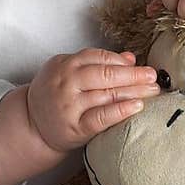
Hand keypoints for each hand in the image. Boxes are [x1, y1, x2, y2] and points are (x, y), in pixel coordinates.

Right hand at [26, 49, 159, 153]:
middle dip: (134, 75)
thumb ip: (97, 64)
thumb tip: (130, 57)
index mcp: (65, 64)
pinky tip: (137, 106)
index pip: (99, 57)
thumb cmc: (54, 97)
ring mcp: (69, 105)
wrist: (31, 126)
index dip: (122, 61)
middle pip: (106, 74)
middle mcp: (66, 82)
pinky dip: (121, 111)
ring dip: (134, 91)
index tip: (141, 65)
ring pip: (107, 94)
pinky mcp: (74, 127)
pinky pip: (101, 117)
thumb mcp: (69, 73)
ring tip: (152, 91)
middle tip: (153, 77)